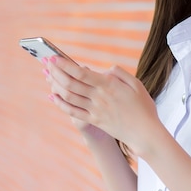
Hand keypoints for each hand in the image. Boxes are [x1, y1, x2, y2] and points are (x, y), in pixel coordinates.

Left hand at [44, 56, 160, 157]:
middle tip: (45, 63)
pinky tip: (53, 96)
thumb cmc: (143, 107)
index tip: (54, 57)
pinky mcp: (94, 121)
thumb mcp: (136, 84)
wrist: (145, 133)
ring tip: (47, 76)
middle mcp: (98, 97)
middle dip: (55, 71)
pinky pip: (73, 111)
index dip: (65, 64)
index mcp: (108, 85)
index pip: (81, 72)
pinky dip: (60, 103)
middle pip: (70, 83)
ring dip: (54, 85)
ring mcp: (94, 110)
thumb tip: (104, 70)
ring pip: (68, 96)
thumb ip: (119, 73)